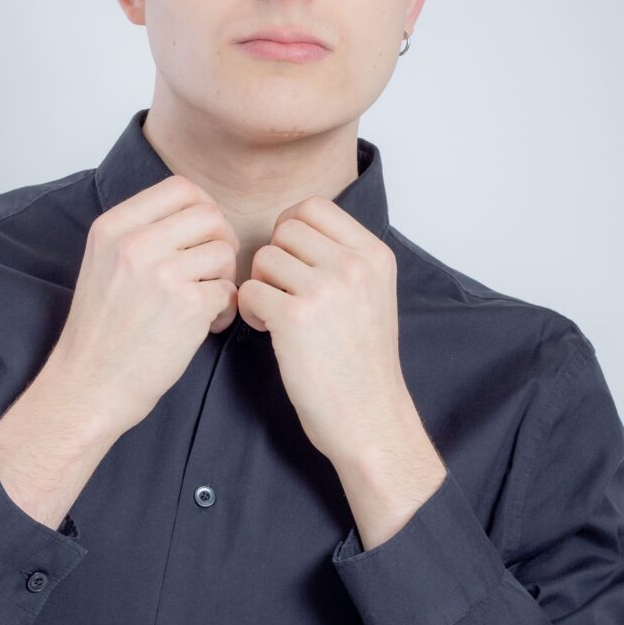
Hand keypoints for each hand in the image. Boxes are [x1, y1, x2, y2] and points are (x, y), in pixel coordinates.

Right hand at [48, 175, 239, 436]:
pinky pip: (229, 291)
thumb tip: (195, 214)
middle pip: (209, 214)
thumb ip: (139, 233)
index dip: (203, 208)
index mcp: (112, 228)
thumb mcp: (102, 264)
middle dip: (221, 242)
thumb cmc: (100, 332)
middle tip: (211, 272)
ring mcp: (161, 274)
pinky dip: (225, 309)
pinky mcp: (187, 307)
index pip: (179, 187)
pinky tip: (205, 326)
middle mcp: (134, 244)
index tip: (202, 236)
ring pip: (223, 252)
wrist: (89, 384)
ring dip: (224, 278)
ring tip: (205, 304)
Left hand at [237, 196, 442, 490]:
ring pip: (263, 257)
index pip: (314, 207)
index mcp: (374, 254)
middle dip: (273, 258)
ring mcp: (325, 289)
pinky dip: (249, 310)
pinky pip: (249, 291)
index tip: (291, 264)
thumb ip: (342, 258)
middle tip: (282, 293)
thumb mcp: (372, 295)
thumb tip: (292, 229)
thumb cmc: (363, 363)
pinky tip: (269, 331)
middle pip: (284, 228)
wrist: (370, 417)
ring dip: (260, 285)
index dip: (290, 230)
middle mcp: (354, 265)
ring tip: (276, 316)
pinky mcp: (295, 318)